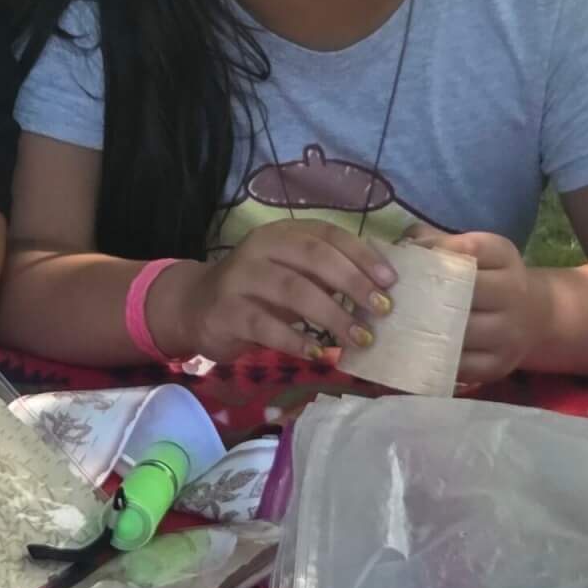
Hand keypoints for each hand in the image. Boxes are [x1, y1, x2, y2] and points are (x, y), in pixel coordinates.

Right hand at [157, 221, 397, 364]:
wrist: (196, 306)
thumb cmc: (258, 290)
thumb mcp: (291, 273)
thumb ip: (326, 274)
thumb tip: (380, 289)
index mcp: (282, 233)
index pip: (327, 234)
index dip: (362, 255)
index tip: (390, 280)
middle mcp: (261, 248)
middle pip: (313, 257)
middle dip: (353, 283)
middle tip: (382, 310)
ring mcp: (241, 278)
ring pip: (293, 291)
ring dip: (332, 316)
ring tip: (360, 338)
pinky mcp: (228, 312)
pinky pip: (267, 326)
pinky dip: (297, 340)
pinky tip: (319, 354)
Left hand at [405, 227, 540, 384]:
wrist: (535, 315)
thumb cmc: (489, 278)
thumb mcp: (475, 252)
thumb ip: (437, 242)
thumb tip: (401, 247)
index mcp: (503, 256)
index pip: (470, 249)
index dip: (435, 252)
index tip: (409, 256)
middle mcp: (513, 292)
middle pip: (465, 292)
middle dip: (426, 295)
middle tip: (392, 297)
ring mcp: (508, 333)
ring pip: (460, 332)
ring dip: (425, 330)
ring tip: (394, 326)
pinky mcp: (499, 365)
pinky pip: (460, 366)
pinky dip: (434, 360)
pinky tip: (412, 352)